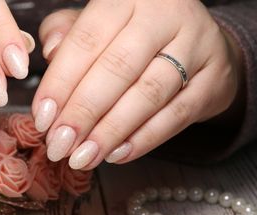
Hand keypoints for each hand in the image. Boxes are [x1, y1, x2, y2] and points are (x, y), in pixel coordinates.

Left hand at [32, 1, 243, 169]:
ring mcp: (196, 45)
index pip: (87, 40)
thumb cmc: (136, 37)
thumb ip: (68, 34)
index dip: (61, 82)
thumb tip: (50, 53)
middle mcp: (165, 14)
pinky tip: (117, 155)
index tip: (42, 118)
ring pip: (147, 94)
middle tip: (59, 145)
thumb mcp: (99, 25)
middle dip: (83, 112)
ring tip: (83, 157)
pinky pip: (176, 116)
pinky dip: (144, 139)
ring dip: (110, 131)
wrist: (201, 43)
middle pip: (117, 68)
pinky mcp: (214, 80)